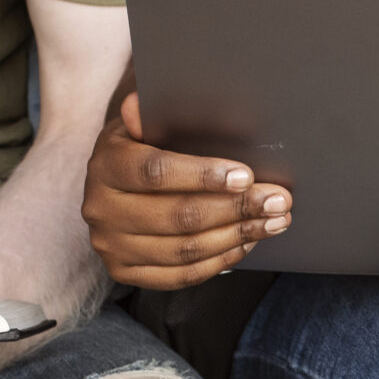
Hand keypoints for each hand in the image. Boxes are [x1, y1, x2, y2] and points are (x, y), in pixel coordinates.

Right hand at [82, 92, 292, 287]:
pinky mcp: (124, 273)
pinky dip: (221, 260)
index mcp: (106, 165)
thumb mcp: (143, 125)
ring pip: (184, 250)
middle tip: (277, 200)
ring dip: (237, 236)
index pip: (156, 172)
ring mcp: (111, 246)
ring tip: (274, 221)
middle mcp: (101, 209)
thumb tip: (142, 103)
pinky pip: (182, 276)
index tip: (245, 176)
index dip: (203, 175)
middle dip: (236, 209)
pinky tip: (248, 242)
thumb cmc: (142, 149)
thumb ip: (150, 114)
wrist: (114, 188)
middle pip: (178, 216)